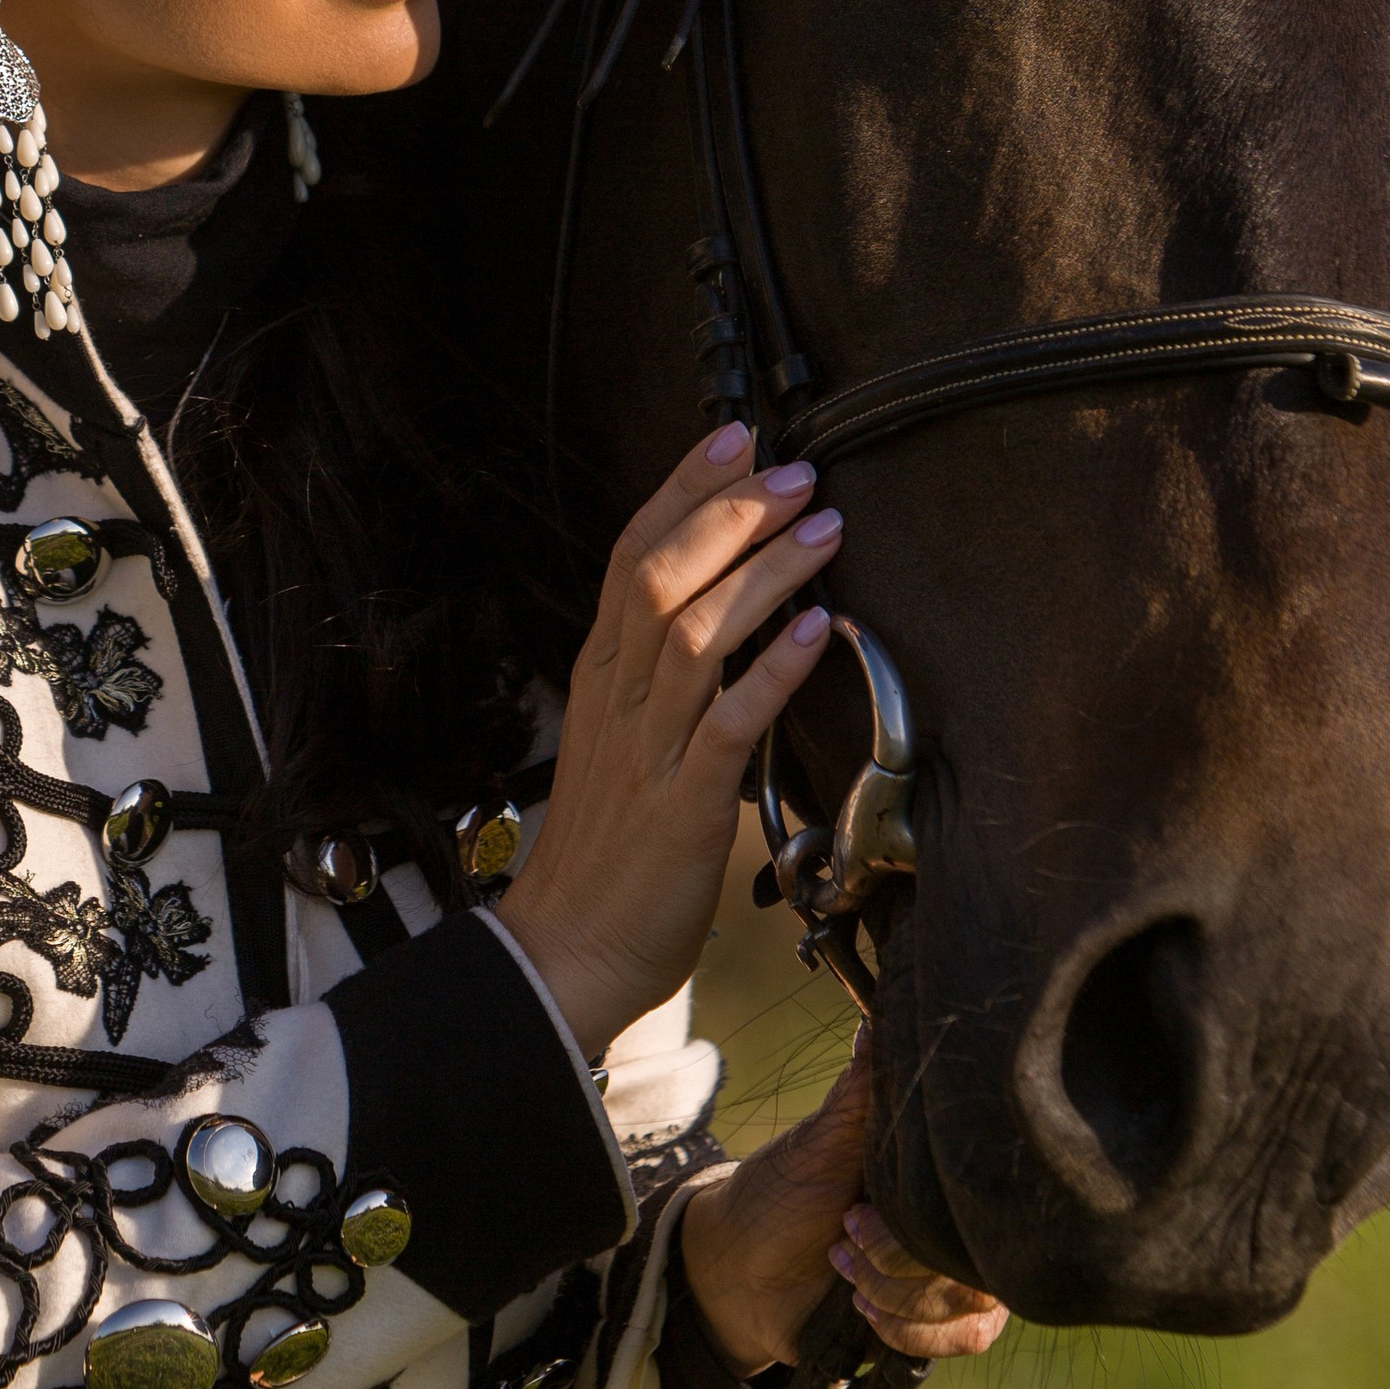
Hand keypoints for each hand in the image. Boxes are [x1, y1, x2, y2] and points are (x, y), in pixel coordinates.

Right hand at [494, 420, 845, 1063]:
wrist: (567, 952)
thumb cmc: (609, 850)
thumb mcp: (624, 740)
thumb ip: (662, 677)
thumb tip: (726, 611)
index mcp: (602, 674)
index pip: (632, 553)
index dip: (683, 488)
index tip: (736, 436)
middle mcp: (619, 697)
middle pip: (662, 576)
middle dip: (730, 513)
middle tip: (796, 472)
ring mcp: (649, 748)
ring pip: (697, 633)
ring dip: (764, 573)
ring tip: (822, 530)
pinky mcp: (684, 805)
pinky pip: (731, 724)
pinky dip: (777, 670)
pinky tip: (821, 631)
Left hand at [677, 1036, 1008, 1372]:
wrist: (740, 1276)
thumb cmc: (779, 1196)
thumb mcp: (820, 1143)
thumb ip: (860, 1092)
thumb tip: (877, 1017)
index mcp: (933, 1167)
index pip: (982, 1178)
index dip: (926, 1207)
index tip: (857, 1207)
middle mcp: (955, 1218)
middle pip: (982, 1252)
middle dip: (902, 1258)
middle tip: (843, 1237)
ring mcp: (955, 1272)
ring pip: (976, 1300)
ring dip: (900, 1294)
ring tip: (843, 1271)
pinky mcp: (944, 1323)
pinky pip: (968, 1337)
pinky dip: (911, 1330)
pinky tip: (866, 1312)